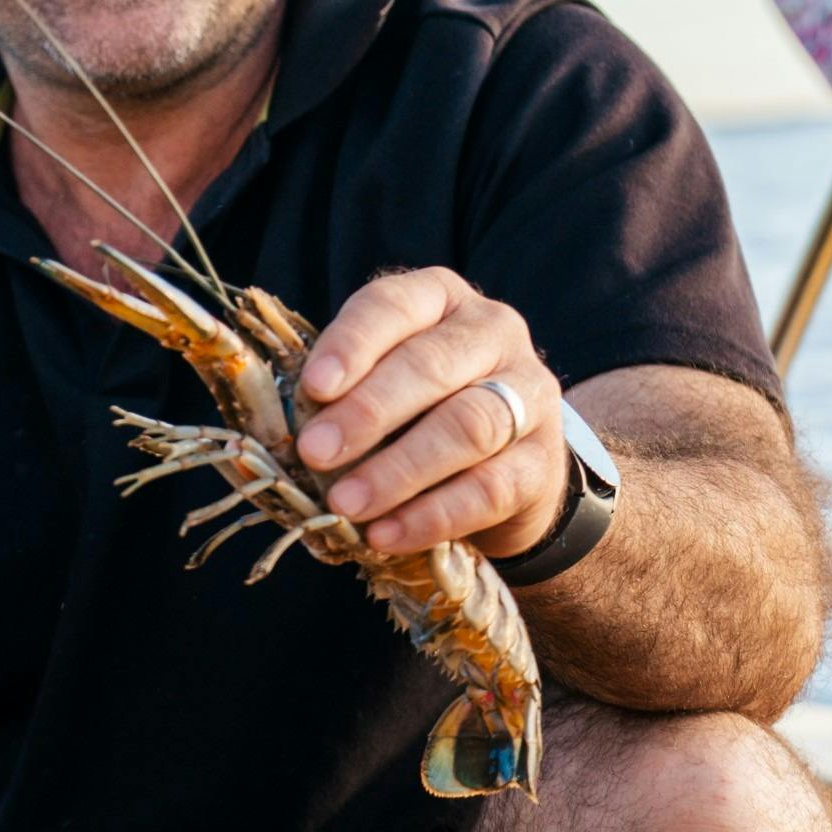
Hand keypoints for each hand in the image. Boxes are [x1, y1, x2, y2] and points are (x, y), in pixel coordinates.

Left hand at [290, 267, 570, 559]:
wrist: (507, 467)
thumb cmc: (418, 409)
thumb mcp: (381, 380)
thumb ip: (342, 391)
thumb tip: (288, 429)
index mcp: (440, 298)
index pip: (394, 305)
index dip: (352, 345)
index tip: (313, 387)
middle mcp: (492, 333)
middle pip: (432, 366)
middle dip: (367, 412)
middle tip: (315, 452)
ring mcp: (529, 395)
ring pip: (467, 427)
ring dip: (397, 469)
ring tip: (345, 502)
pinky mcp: (543, 463)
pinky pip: (489, 489)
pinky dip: (431, 515)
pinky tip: (385, 534)